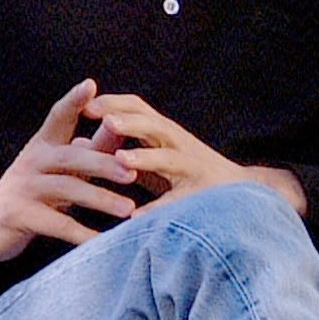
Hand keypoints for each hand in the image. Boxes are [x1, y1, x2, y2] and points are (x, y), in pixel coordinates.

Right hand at [0, 79, 140, 262]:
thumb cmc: (34, 193)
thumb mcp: (59, 169)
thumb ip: (89, 151)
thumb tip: (121, 129)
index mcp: (43, 145)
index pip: (57, 117)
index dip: (73, 101)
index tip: (90, 85)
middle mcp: (32, 161)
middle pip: (70, 156)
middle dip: (103, 163)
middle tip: (133, 172)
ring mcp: (23, 187)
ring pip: (65, 189)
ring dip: (99, 198)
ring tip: (128, 209)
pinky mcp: (18, 215)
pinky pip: (55, 225)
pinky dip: (81, 234)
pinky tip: (103, 241)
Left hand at [84, 94, 304, 212]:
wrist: (242, 195)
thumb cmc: (189, 176)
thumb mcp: (152, 159)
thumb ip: (118, 150)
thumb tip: (76, 141)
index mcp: (165, 134)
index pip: (139, 109)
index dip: (113, 104)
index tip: (84, 105)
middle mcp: (180, 145)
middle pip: (154, 125)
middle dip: (129, 121)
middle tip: (102, 119)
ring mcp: (194, 169)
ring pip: (170, 158)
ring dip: (145, 157)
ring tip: (121, 159)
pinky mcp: (202, 195)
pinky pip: (177, 202)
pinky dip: (157, 209)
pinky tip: (136, 216)